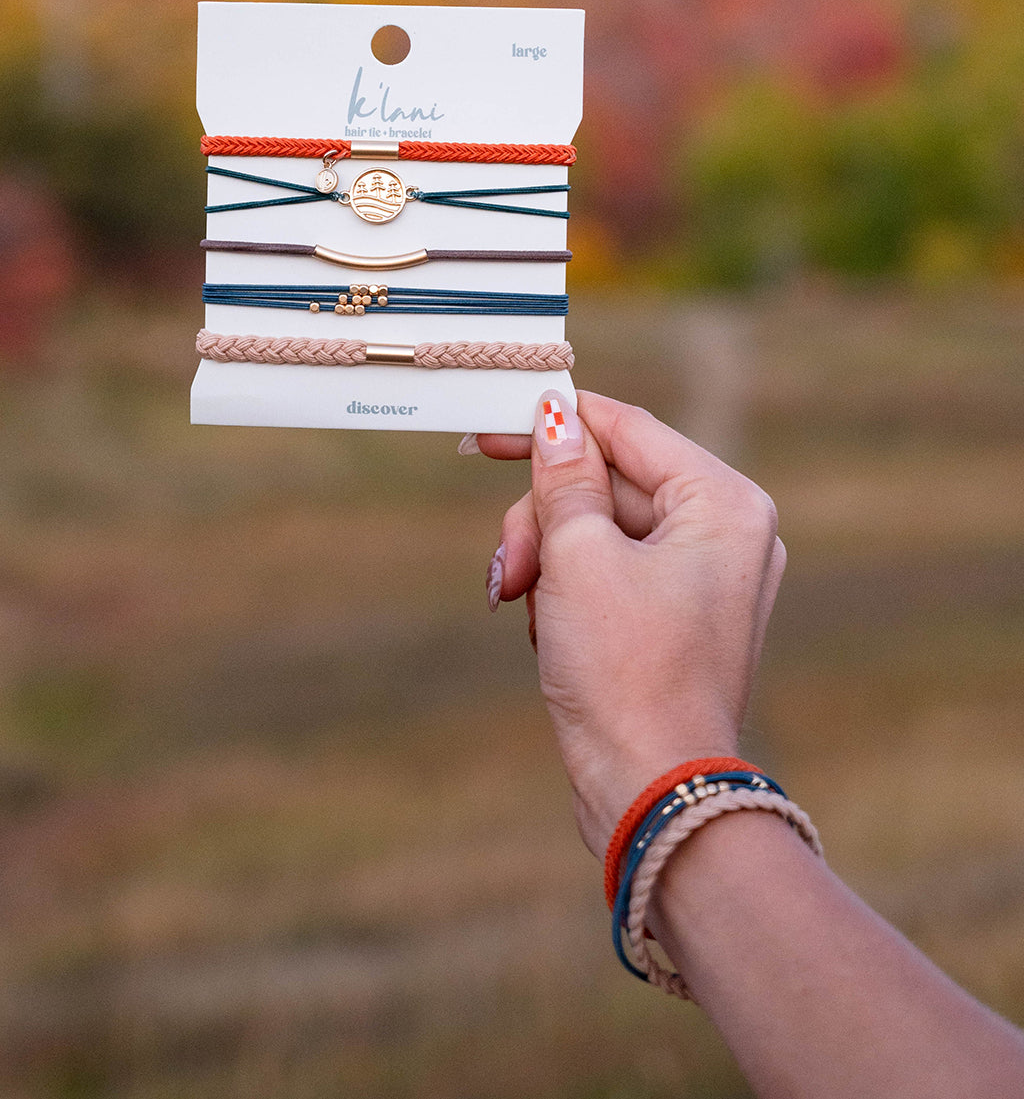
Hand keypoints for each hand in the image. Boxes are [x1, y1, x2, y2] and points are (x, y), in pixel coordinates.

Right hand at [472, 391, 784, 861]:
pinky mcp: (676, 619)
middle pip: (607, 482)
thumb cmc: (624, 672)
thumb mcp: (578, 558)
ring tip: (516, 601)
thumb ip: (563, 478)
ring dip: (546, 558)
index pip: (628, 428)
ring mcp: (705, 579)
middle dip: (544, 518)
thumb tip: (554, 417)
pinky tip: (542, 629)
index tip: (487, 427)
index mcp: (724, 503)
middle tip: (507, 565)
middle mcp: (727, 532)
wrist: (650, 796)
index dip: (553, 423)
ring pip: (598, 529)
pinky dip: (565, 589)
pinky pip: (608, 572)